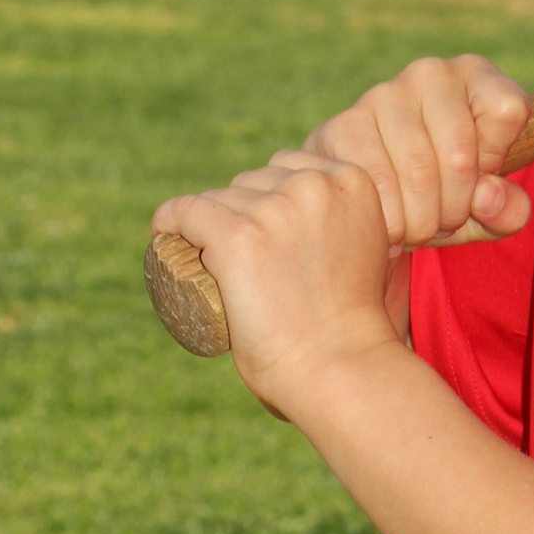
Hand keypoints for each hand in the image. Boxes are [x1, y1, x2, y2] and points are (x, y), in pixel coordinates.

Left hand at [151, 150, 398, 409]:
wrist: (340, 366)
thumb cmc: (356, 329)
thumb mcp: (369, 255)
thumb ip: (352, 227)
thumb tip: (323, 224)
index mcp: (353, 180)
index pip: (291, 167)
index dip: (271, 200)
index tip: (264, 237)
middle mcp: (315, 184)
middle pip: (254, 181)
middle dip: (243, 214)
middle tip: (244, 266)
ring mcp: (274, 207)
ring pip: (220, 200)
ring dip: (210, 227)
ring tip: (214, 269)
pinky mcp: (236, 234)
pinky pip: (185, 213)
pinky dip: (170, 224)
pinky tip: (164, 235)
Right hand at [304, 55, 532, 250]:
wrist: (371, 199)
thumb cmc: (443, 194)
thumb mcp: (488, 209)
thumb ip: (508, 209)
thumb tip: (488, 197)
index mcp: (476, 77)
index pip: (508, 110)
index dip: (496, 160)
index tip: (480, 176)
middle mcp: (431, 74)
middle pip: (462, 156)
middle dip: (454, 209)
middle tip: (443, 222)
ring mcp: (384, 94)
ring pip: (419, 174)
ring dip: (421, 221)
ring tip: (417, 226)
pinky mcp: (344, 124)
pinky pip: (378, 184)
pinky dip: (389, 221)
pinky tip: (389, 224)